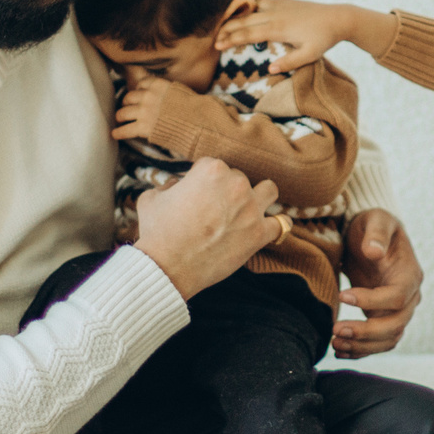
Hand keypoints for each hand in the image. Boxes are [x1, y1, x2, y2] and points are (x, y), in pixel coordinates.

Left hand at [111, 74, 190, 143]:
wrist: (199, 121)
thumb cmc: (195, 109)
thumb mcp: (181, 92)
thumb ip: (169, 91)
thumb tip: (166, 94)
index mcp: (158, 85)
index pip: (141, 83)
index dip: (138, 90)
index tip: (138, 94)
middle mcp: (149, 96)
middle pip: (129, 97)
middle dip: (127, 102)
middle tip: (126, 108)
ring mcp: (145, 111)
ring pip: (123, 112)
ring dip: (120, 116)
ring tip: (120, 119)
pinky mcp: (143, 127)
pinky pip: (126, 129)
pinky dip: (119, 132)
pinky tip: (114, 134)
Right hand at [132, 158, 282, 299]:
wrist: (167, 267)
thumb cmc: (157, 232)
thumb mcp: (151, 198)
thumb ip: (168, 186)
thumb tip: (177, 186)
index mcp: (212, 169)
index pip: (214, 166)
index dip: (203, 181)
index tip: (197, 197)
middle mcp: (236, 183)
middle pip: (239, 179)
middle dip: (227, 193)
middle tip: (213, 212)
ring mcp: (251, 208)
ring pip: (268, 191)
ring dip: (259, 197)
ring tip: (248, 210)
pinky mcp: (260, 234)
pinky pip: (281, 224)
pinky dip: (275, 226)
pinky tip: (266, 229)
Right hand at [215, 0, 393, 74]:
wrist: (338, 18)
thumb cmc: (324, 39)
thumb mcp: (310, 55)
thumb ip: (290, 63)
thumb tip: (269, 69)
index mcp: (279, 28)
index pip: (248, 33)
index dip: (231, 39)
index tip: (218, 46)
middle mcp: (275, 14)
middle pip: (244, 21)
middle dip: (227, 29)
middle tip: (213, 39)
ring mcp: (279, 5)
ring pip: (250, 9)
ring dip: (235, 17)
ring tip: (223, 26)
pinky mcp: (284, 1)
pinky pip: (260, 1)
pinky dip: (248, 7)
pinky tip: (243, 13)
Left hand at [335, 209, 423, 358]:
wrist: (371, 238)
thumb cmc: (374, 225)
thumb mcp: (375, 220)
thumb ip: (376, 234)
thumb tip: (374, 252)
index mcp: (410, 273)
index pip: (397, 296)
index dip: (372, 301)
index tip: (343, 296)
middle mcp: (410, 296)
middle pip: (395, 324)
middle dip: (366, 332)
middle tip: (336, 329)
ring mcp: (399, 311)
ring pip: (389, 338)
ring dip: (363, 346)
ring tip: (335, 343)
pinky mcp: (385, 319)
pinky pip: (379, 342)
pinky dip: (361, 350)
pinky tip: (340, 350)